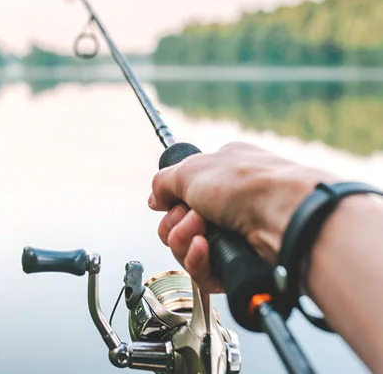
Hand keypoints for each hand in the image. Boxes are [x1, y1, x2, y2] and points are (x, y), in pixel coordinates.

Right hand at [148, 141, 338, 291]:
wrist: (286, 216)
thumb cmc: (247, 184)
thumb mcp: (191, 169)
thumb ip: (163, 182)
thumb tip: (155, 200)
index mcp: (223, 173)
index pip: (183, 193)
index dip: (172, 201)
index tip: (171, 202)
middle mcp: (230, 204)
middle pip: (179, 224)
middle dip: (175, 223)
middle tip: (192, 217)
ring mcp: (236, 235)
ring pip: (188, 249)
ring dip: (184, 241)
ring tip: (201, 232)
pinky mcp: (239, 264)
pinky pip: (203, 272)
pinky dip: (198, 261)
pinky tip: (205, 249)